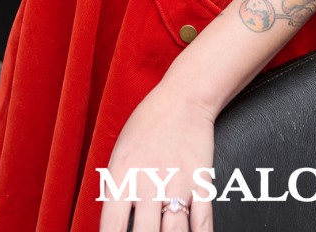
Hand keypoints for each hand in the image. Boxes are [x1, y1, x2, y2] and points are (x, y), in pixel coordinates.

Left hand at [98, 82, 215, 231]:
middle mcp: (149, 184)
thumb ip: (116, 193)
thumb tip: (115, 227)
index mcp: (123, 178)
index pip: (112, 229)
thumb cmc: (147, 124)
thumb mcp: (119, 156)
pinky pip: (202, 219)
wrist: (184, 97)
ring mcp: (178, 184)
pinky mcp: (201, 181)